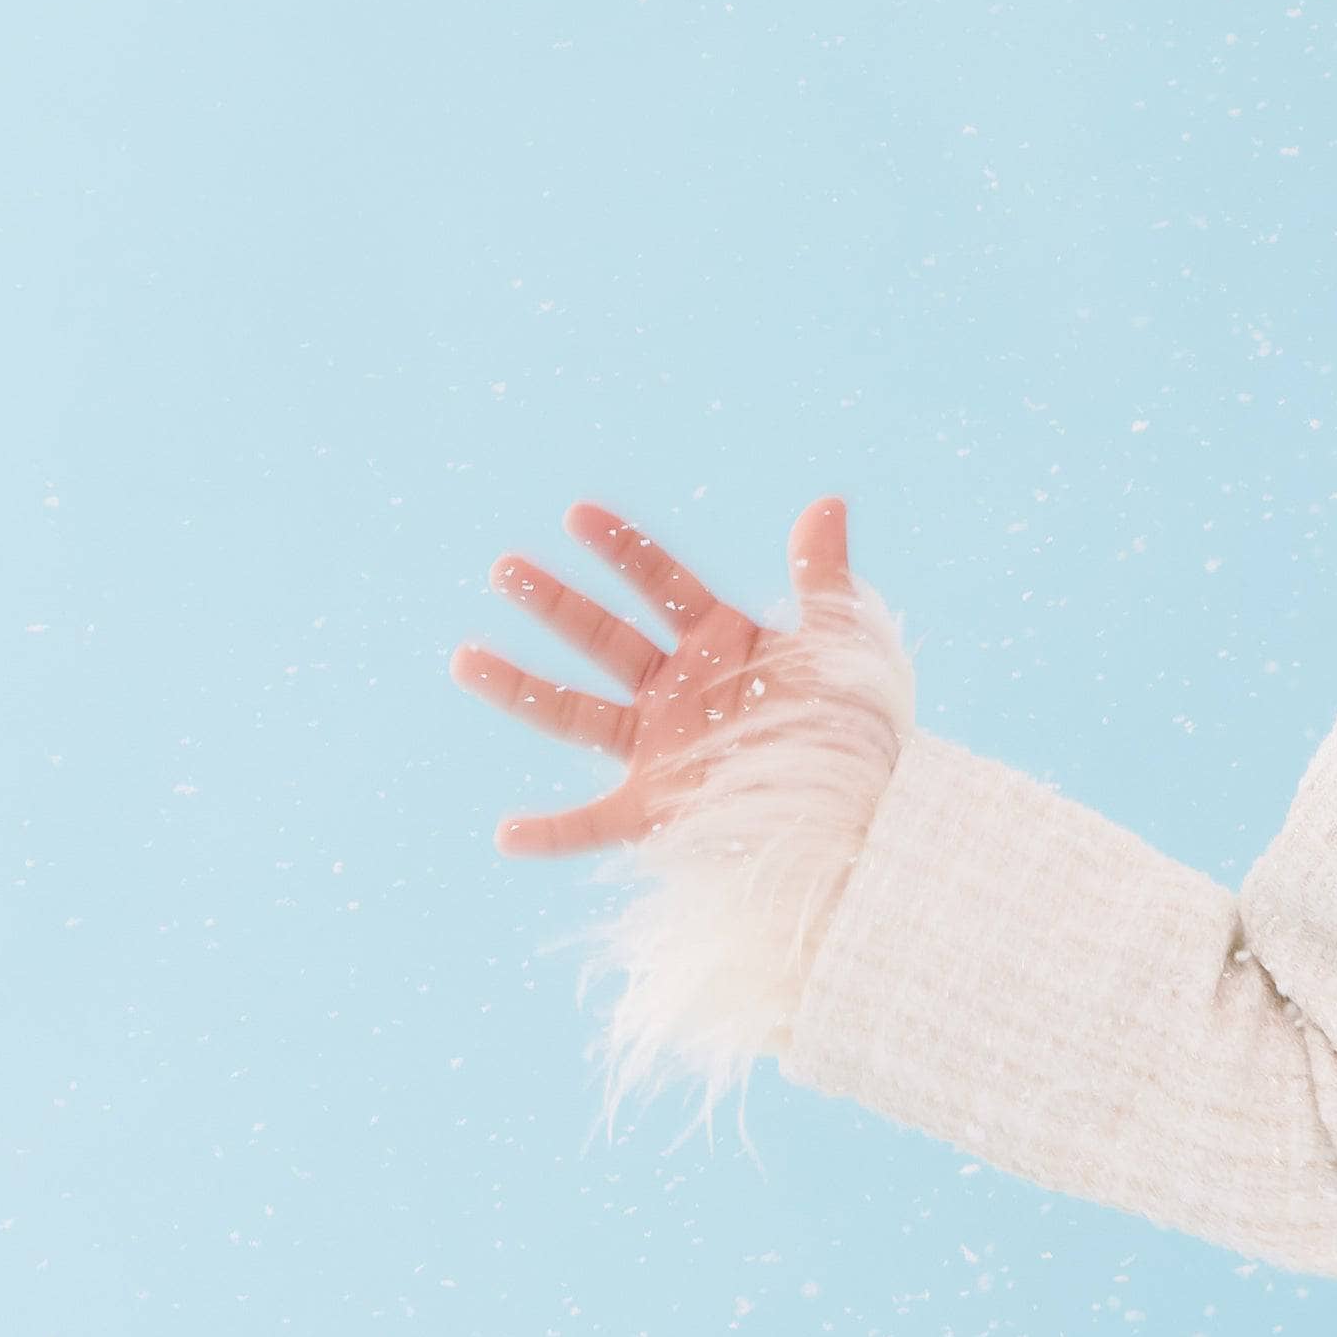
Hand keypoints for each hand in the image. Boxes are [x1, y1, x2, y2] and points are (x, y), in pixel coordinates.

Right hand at [453, 494, 859, 855]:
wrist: (873, 808)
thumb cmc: (859, 727)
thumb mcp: (843, 646)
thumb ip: (823, 578)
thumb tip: (826, 502)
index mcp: (721, 644)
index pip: (661, 585)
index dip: (622, 551)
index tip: (578, 515)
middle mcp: (680, 691)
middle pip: (603, 638)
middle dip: (554, 604)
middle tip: (504, 569)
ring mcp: (662, 748)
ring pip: (576, 714)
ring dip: (520, 689)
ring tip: (464, 658)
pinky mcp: (660, 808)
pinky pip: (594, 824)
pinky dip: (552, 834)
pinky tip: (505, 834)